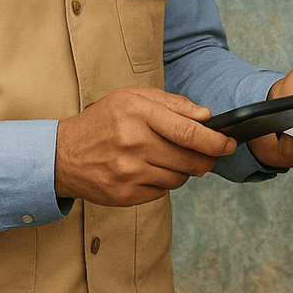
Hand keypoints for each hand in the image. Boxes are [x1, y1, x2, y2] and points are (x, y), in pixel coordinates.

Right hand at [54, 86, 236, 205]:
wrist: (63, 155)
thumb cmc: (103, 121)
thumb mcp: (133, 98)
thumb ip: (173, 104)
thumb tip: (206, 117)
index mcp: (138, 113)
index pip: (189, 132)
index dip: (216, 140)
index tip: (229, 143)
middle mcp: (134, 143)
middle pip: (190, 158)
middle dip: (208, 158)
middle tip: (212, 154)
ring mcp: (129, 172)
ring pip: (180, 177)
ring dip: (186, 170)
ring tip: (173, 158)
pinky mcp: (125, 195)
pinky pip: (163, 191)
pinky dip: (166, 182)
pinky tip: (153, 170)